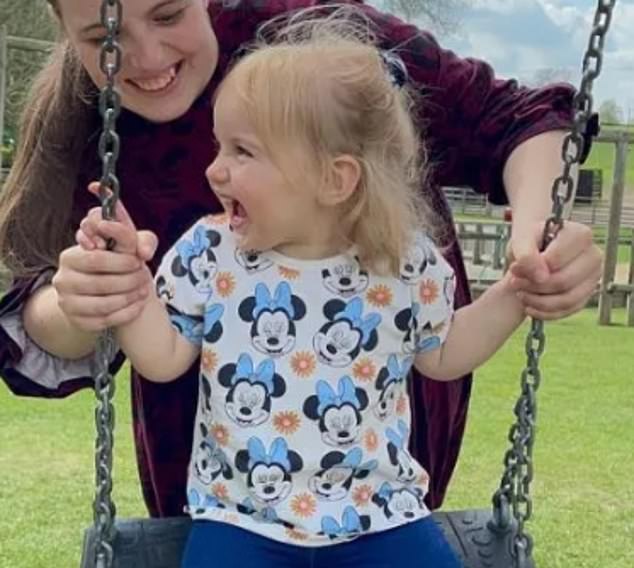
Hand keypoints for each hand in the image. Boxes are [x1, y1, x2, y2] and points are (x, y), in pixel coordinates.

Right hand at [52, 185, 158, 331]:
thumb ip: (130, 236)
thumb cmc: (113, 260)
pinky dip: (127, 313)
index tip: (138, 262)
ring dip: (129, 298)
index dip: (121, 262)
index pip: (96, 259)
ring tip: (144, 290)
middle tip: (144, 277)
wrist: (99, 288)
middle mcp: (62, 281)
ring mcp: (68, 304)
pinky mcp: (78, 322)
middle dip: (129, 281)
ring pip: (103, 305)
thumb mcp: (120, 242)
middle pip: (101, 284)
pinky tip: (139, 304)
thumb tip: (143, 251)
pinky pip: (105, 321)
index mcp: (69, 257)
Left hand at [507, 220, 601, 319]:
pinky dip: (544, 312)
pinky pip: (567, 311)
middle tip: (514, 283)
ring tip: (520, 293)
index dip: (530, 269)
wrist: (533, 252)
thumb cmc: (530, 240)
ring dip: (537, 302)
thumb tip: (541, 277)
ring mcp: (592, 277)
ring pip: (567, 300)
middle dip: (533, 286)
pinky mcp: (586, 295)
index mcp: (580, 235)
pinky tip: (529, 305)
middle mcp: (593, 256)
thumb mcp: (521, 239)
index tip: (513, 268)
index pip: (555, 261)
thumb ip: (527, 254)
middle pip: (563, 282)